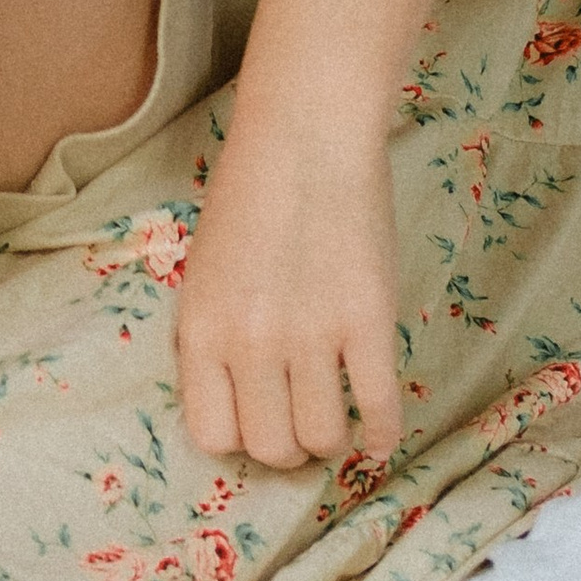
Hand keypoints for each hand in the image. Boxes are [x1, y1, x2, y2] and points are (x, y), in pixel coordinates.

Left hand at [173, 0, 442, 468]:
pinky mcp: (368, 323)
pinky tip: (378, 434)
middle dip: (286, 448)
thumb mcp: (207, 268)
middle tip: (300, 422)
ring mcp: (311, 335)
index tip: (255, 424)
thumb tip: (238, 404)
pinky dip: (380, 434)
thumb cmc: (251, 191)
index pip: (213, 434)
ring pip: (321, 437)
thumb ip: (215, 335)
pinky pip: (378, 408)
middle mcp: (250, 342)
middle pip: (270, 446)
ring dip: (330, 438)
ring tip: (335, 416)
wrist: (306, 132)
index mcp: (201, 329)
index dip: (237, 437)